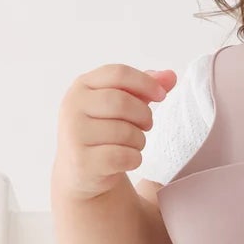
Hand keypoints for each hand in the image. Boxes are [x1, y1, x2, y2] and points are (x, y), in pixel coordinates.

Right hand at [54, 64, 176, 198]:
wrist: (81, 169)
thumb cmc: (105, 129)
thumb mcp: (123, 104)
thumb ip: (146, 87)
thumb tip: (171, 75)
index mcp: (83, 86)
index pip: (118, 73)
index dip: (146, 83)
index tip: (162, 95)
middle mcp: (72, 106)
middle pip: (123, 102)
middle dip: (144, 115)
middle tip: (146, 125)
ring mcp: (74, 134)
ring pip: (125, 132)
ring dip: (139, 140)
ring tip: (131, 144)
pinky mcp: (82, 161)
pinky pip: (123, 156)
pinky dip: (134, 159)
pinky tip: (125, 159)